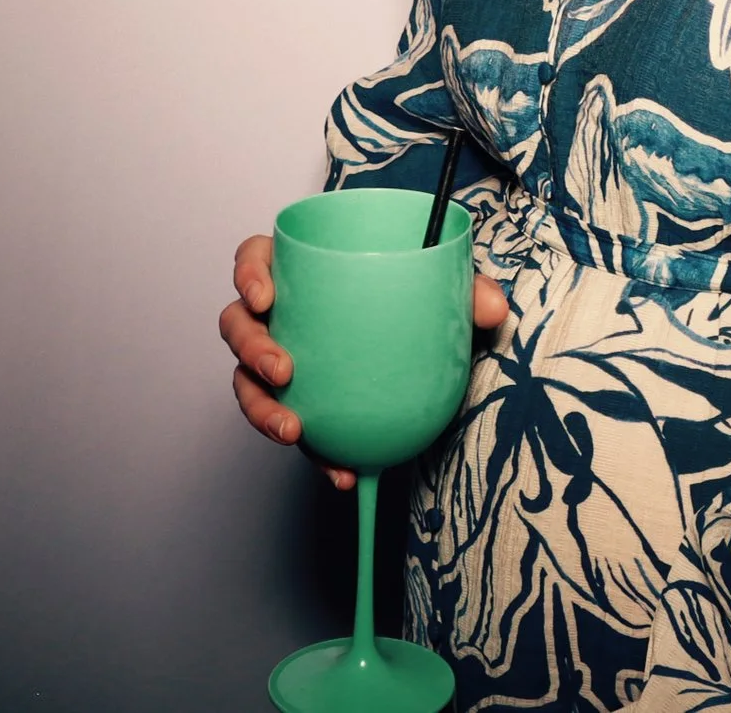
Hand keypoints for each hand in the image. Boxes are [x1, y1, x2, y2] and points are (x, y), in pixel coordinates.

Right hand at [221, 231, 509, 488]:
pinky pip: (290, 426)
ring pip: (247, 382)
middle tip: (283, 371)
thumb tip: (492, 308)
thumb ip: (472, 291)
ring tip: (293, 430)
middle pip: (238, 324)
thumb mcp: (448, 288)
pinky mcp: (297, 403)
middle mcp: (280, 313)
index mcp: (300, 270)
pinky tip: (341, 471)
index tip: (266, 297)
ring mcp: (280, 358)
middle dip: (251, 349)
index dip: (249, 275)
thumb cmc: (416, 299)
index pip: (254, 259)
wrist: (422, 350)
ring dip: (261, 409)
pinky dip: (314, 454)